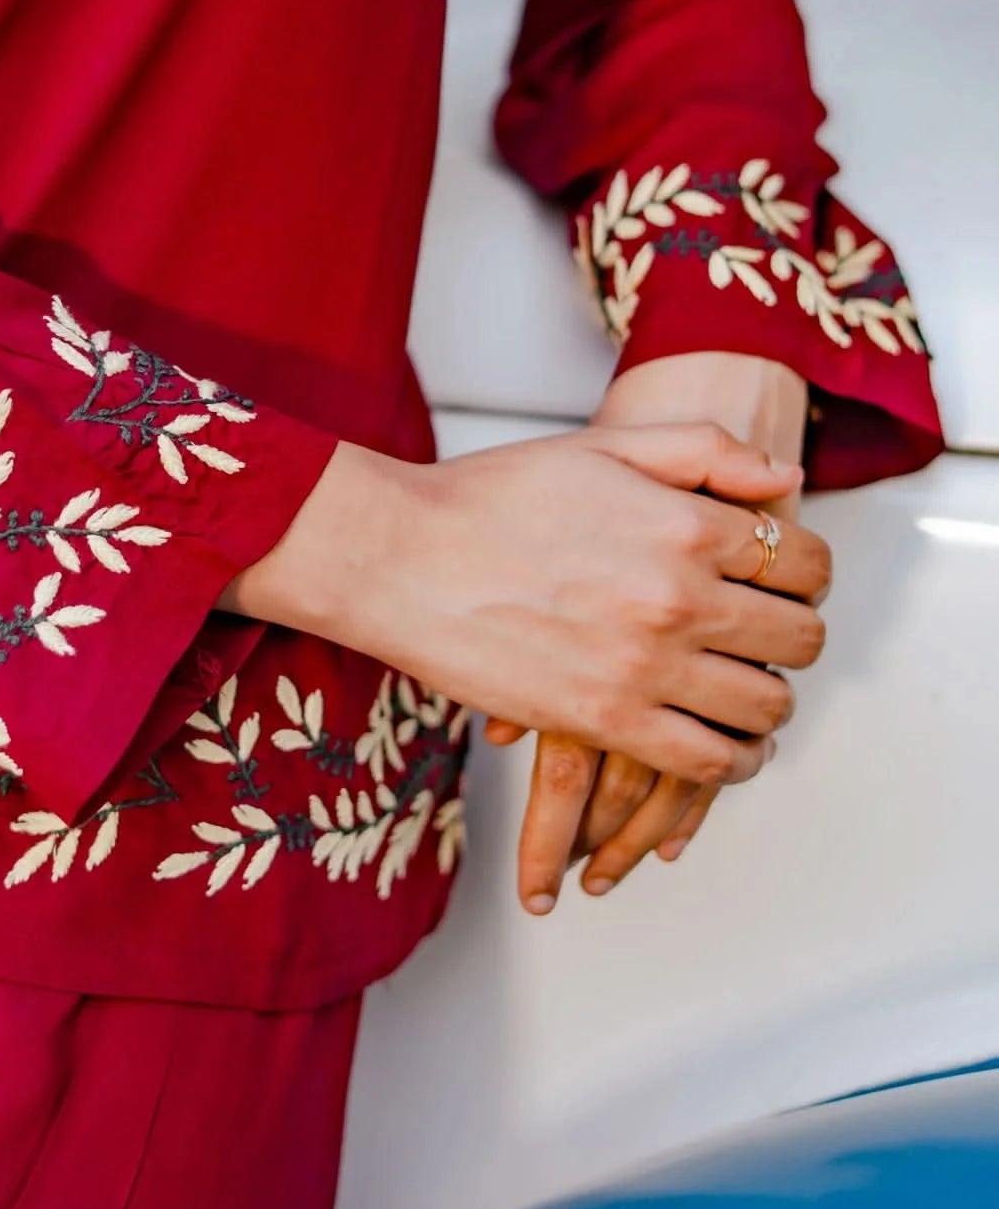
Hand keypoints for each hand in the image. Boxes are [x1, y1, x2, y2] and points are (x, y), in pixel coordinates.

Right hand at [492, 353, 815, 909]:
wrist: (400, 556)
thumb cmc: (490, 496)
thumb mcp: (601, 447)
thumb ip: (702, 453)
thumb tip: (785, 480)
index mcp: (686, 525)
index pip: (804, 564)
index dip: (807, 576)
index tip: (785, 584)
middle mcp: (679, 597)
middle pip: (799, 639)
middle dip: (795, 637)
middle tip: (767, 638)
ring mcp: (645, 666)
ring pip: (765, 706)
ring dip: (769, 702)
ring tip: (748, 694)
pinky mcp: (605, 720)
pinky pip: (708, 761)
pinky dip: (733, 761)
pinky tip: (724, 746)